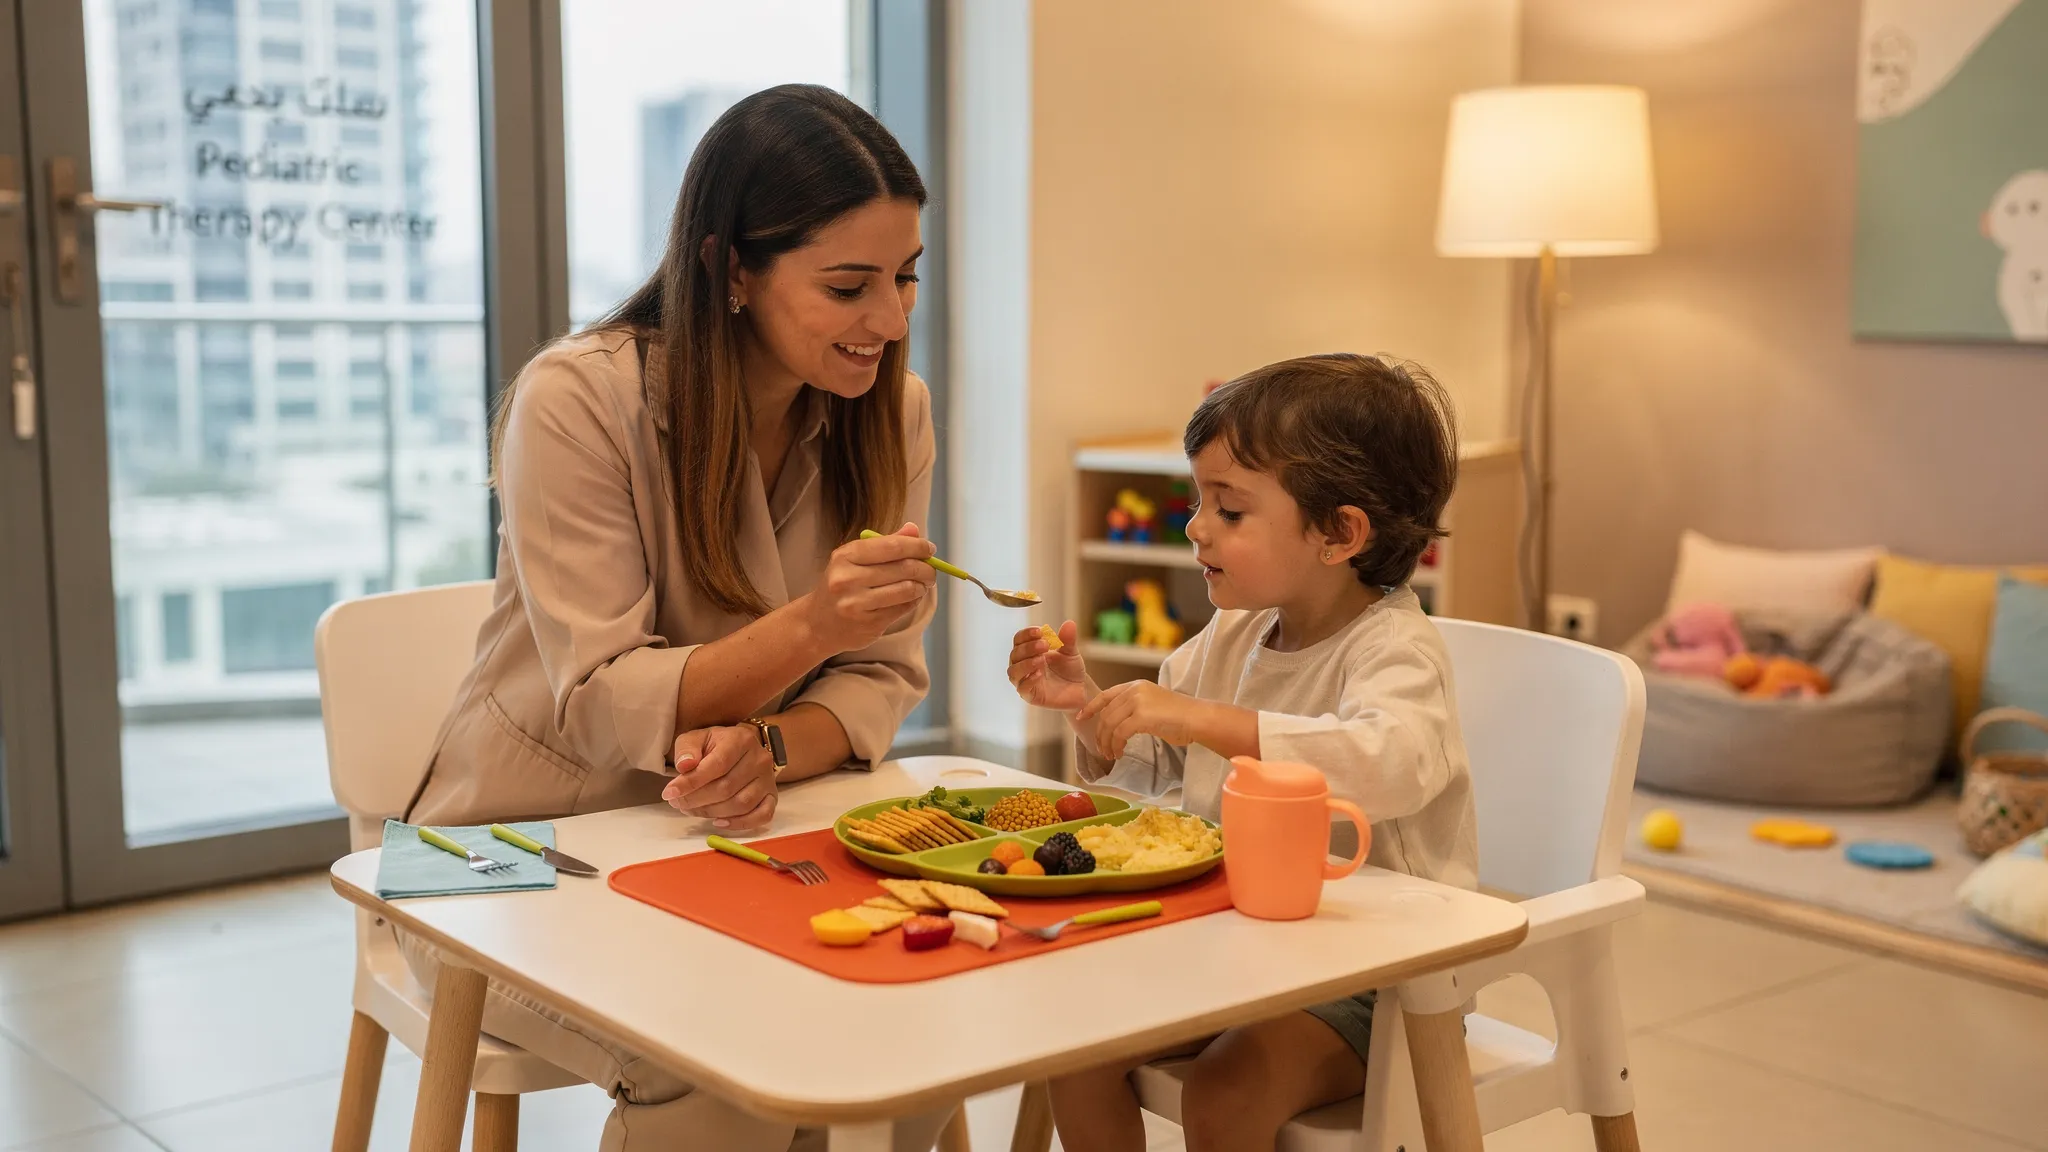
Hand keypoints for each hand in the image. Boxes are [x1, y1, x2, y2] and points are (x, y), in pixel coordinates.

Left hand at [662, 726, 778, 828]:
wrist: (741, 750)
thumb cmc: (715, 746)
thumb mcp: (696, 739)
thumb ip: (687, 749)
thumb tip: (684, 766)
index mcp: (741, 739)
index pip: (717, 764)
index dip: (692, 782)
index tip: (670, 793)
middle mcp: (760, 759)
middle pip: (727, 787)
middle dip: (697, 799)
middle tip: (677, 802)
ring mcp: (768, 780)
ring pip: (741, 804)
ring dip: (711, 812)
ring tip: (691, 809)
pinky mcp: (772, 797)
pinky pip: (761, 816)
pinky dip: (739, 824)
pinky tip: (718, 822)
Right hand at [802, 522, 937, 652]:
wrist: (817, 624)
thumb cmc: (841, 586)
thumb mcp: (854, 560)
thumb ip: (885, 544)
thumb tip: (914, 530)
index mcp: (845, 556)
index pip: (891, 546)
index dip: (917, 546)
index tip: (929, 548)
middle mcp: (848, 579)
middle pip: (903, 568)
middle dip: (925, 568)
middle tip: (932, 570)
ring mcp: (857, 604)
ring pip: (906, 589)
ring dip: (922, 586)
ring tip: (923, 584)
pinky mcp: (868, 624)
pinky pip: (903, 608)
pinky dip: (913, 601)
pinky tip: (912, 597)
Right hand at [1007, 620, 1089, 710]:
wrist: (1080, 690)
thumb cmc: (1070, 669)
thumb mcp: (1071, 652)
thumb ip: (1068, 639)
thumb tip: (1069, 623)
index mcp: (1029, 651)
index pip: (1019, 639)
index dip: (1026, 634)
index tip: (1040, 631)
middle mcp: (1023, 665)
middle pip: (1015, 654)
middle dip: (1028, 648)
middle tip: (1045, 645)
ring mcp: (1025, 680)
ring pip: (1013, 671)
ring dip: (1025, 664)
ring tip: (1041, 659)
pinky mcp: (1030, 695)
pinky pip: (1022, 688)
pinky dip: (1029, 680)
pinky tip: (1040, 673)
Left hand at [1074, 681, 1212, 760]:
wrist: (1198, 718)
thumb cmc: (1179, 717)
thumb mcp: (1153, 706)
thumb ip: (1134, 709)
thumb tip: (1116, 724)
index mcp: (1136, 685)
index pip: (1106, 695)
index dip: (1090, 707)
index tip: (1081, 717)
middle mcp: (1135, 690)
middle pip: (1106, 714)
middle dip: (1100, 734)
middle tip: (1102, 750)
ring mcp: (1138, 702)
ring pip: (1110, 725)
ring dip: (1107, 743)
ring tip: (1112, 755)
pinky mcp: (1142, 716)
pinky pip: (1120, 734)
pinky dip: (1117, 746)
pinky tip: (1120, 753)